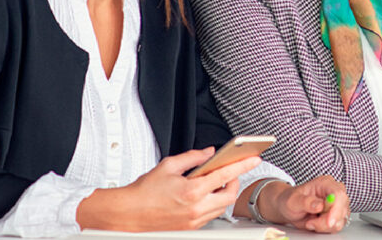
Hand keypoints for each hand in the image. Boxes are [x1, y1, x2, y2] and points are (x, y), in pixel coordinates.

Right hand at [78, 147, 261, 230]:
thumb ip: (193, 157)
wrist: (127, 215)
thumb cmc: (144, 191)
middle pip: (230, 195)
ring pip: (222, 207)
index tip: (254, 158)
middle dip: (235, 181)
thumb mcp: (168, 165)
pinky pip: (210, 215)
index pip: (225, 175)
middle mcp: (196, 208)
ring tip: (216, 182)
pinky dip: (212, 203)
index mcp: (192, 191)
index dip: (242, 165)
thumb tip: (209, 153)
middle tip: (230, 171)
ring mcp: (194, 221)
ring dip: (224, 193)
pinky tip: (204, 194)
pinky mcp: (190, 228)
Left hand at [261, 175, 349, 232]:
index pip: (339, 194)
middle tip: (310, 223)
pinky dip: (325, 229)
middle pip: (342, 209)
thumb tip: (319, 205)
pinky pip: (336, 226)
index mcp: (325, 183)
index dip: (337, 209)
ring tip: (310, 222)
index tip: (329, 222)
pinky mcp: (336, 215)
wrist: (288, 208)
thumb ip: (306, 202)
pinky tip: (315, 223)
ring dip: (324, 226)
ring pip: (340, 220)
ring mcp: (336, 204)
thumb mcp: (293, 200)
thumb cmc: (291, 200)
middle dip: (327, 221)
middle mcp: (333, 192)